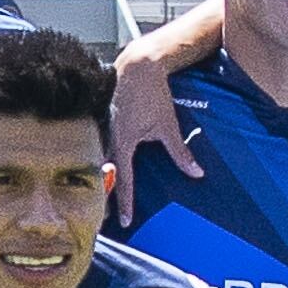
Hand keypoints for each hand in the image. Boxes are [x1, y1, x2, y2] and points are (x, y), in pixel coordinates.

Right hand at [105, 46, 197, 224]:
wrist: (136, 65)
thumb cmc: (152, 95)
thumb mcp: (168, 126)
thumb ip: (180, 152)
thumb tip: (196, 174)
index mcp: (123, 143)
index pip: (123, 181)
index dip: (125, 203)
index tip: (125, 222)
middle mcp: (106, 140)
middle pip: (102, 176)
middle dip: (102, 197)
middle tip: (102, 219)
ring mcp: (98, 130)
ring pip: (95, 163)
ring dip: (96, 180)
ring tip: (95, 200)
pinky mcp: (97, 123)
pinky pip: (92, 148)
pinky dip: (93, 162)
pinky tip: (90, 171)